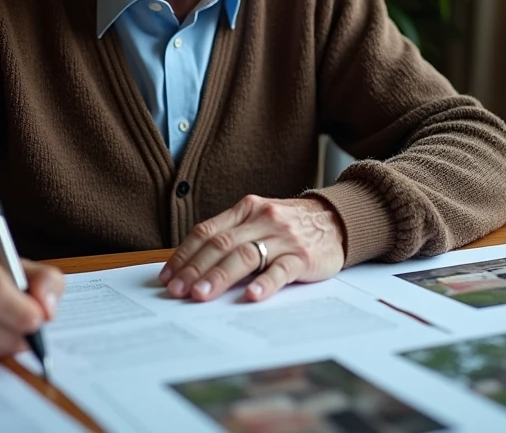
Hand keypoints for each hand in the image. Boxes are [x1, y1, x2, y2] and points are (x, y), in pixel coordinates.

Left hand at [158, 195, 344, 302]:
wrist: (336, 220)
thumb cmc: (289, 226)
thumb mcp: (258, 220)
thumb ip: (231, 236)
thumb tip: (192, 266)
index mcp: (246, 209)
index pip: (207, 232)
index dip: (184, 255)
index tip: (168, 277)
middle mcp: (262, 219)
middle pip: (221, 245)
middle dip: (195, 270)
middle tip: (178, 291)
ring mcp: (283, 237)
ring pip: (245, 256)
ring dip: (219, 277)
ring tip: (201, 295)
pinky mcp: (303, 256)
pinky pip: (280, 269)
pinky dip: (264, 283)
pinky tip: (251, 295)